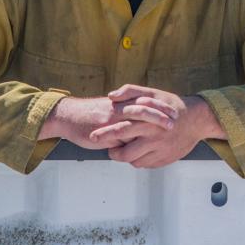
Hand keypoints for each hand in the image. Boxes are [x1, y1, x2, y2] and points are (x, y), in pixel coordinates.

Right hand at [38, 94, 177, 148]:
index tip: (175, 110)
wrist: (68, 116)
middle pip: (146, 105)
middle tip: (176, 119)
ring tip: (168, 128)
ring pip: (138, 115)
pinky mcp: (105, 128)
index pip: (146, 101)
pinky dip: (135, 138)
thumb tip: (140, 128)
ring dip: (155, 121)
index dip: (161, 105)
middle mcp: (119, 106)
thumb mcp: (109, 113)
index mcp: (122, 102)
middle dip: (163, 111)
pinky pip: (123, 132)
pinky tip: (147, 144)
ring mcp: (113, 117)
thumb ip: (124, 118)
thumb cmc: (89, 116)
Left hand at [89, 85, 225, 168]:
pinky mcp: (164, 160)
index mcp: (148, 121)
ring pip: (133, 161)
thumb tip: (112, 96)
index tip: (93, 136)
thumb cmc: (172, 105)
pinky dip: (138, 159)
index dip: (105, 135)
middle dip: (111, 152)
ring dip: (124, 157)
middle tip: (107, 150)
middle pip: (125, 151)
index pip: (121, 130)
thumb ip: (131, 91)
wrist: (197, 120)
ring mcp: (159, 151)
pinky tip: (139, 151)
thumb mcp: (153, 93)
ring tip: (121, 150)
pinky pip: (144, 165)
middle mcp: (153, 138)